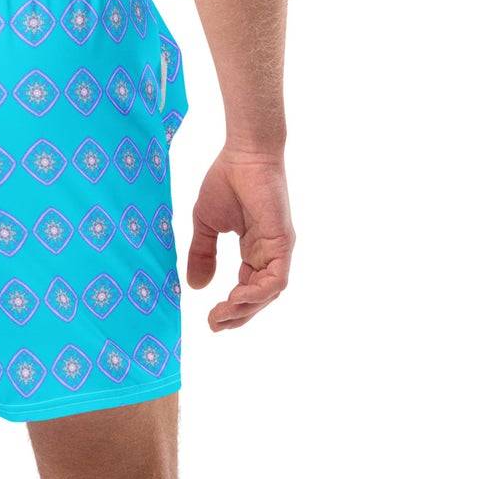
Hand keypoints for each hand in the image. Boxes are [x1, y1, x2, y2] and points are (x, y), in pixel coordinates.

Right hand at [187, 149, 294, 330]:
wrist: (243, 153)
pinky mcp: (283, 242)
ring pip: (268, 294)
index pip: (247, 290)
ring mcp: (278, 249)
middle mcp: (269, 254)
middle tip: (213, 325)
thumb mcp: (206, 225)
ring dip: (245, 310)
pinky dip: (257, 294)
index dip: (231, 308)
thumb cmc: (226, 181)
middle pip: (259, 298)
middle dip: (237, 316)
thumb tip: (195, 288)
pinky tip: (235, 298)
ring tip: (221, 314)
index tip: (210, 319)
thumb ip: (202, 255)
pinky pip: (276, 280)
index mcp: (254, 251)